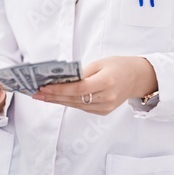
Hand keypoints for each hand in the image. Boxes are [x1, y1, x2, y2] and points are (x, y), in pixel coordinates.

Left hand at [32, 56, 156, 114]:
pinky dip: (68, 102)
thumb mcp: (100, 63)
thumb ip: (81, 73)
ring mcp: (105, 107)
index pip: (78, 89)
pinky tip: (56, 99)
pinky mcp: (103, 111)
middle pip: (74, 99)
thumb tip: (61, 79)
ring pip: (75, 105)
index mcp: (106, 82)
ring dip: (57, 101)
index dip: (59, 89)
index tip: (44, 87)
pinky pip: (82, 107)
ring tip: (42, 96)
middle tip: (36, 93)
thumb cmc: (119, 66)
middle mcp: (106, 97)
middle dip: (53, 96)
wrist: (137, 78)